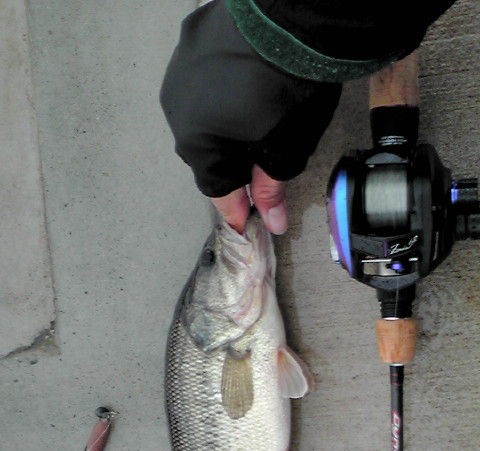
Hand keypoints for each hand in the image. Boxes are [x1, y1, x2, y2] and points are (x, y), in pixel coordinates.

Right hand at [161, 2, 340, 234]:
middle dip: (231, 163)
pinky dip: (220, 88)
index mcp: (197, 144)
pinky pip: (202, 76)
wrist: (293, 18)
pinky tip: (242, 82)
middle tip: (259, 167)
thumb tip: (272, 221)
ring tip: (253, 119)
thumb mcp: (285, 149)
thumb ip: (271, 187)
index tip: (250, 221)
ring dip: (223, 124)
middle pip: (204, 151)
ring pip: (200, 112)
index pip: (216, 189)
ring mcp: (179, 71)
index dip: (236, 206)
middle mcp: (177, 110)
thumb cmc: (290, 92)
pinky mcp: (190, 39)